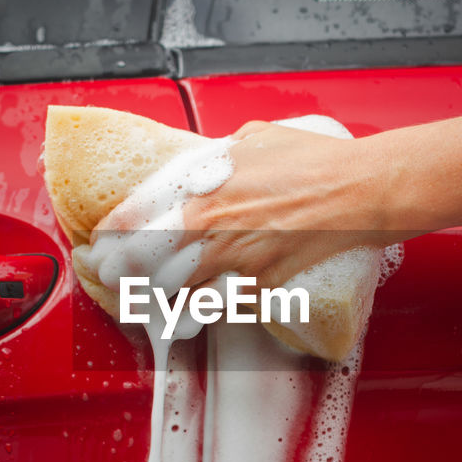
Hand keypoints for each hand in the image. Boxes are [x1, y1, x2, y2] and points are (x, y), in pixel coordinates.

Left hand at [94, 120, 404, 292]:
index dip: (112, 235)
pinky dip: (197, 317)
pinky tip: (185, 322)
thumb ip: (221, 155)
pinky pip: (216, 308)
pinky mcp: (259, 284)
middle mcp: (209, 226)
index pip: (135, 215)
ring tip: (146, 305)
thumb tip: (208, 163)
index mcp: (201, 186)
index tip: (102, 244)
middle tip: (115, 280)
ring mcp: (233, 259)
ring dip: (155, 301)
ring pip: (175, 292)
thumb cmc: (314, 160)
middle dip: (124, 274)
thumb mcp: (254, 139)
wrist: (359, 191)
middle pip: (144, 262)